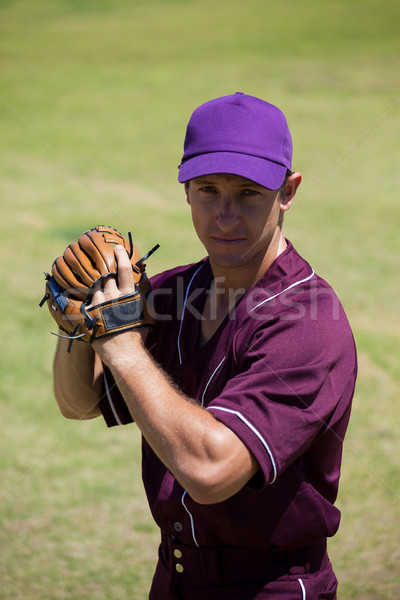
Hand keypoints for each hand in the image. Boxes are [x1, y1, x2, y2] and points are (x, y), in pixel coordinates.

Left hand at [89, 245, 148, 360]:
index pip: (124, 268)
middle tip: (105, 268)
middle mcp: (113, 295)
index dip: (121, 255)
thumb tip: (143, 279)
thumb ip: (144, 295)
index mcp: (128, 294)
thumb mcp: (146, 312)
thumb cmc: (137, 333)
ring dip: (98, 285)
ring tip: (100, 290)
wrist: (123, 352)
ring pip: (95, 285)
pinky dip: (90, 298)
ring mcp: (99, 303)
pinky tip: (92, 302)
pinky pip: (87, 299)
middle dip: (106, 271)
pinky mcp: (89, 312)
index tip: (117, 247)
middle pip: (107, 275)